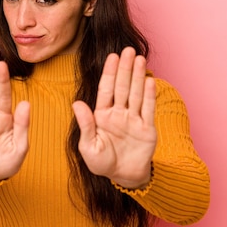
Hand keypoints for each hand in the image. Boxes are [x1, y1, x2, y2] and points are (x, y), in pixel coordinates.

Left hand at [72, 47, 156, 188]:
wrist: (123, 176)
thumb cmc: (102, 163)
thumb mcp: (88, 146)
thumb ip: (85, 125)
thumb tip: (76, 103)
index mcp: (102, 115)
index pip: (106, 90)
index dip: (109, 73)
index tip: (112, 57)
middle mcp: (118, 113)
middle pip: (122, 87)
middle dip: (125, 69)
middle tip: (128, 50)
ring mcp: (133, 119)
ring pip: (136, 93)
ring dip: (138, 76)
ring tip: (140, 59)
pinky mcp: (147, 128)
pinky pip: (148, 109)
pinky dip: (149, 95)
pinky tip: (150, 81)